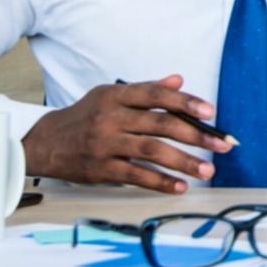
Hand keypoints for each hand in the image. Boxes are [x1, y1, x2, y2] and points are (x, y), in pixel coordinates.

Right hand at [22, 74, 231, 192]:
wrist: (45, 142)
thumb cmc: (86, 116)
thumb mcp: (110, 95)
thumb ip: (146, 90)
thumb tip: (178, 80)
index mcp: (117, 96)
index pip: (156, 95)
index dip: (185, 102)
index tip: (210, 112)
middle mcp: (111, 118)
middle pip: (160, 124)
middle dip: (196, 135)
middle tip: (221, 146)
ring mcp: (105, 144)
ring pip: (152, 152)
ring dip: (184, 162)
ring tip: (208, 170)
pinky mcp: (101, 169)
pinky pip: (136, 176)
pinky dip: (160, 182)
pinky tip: (180, 187)